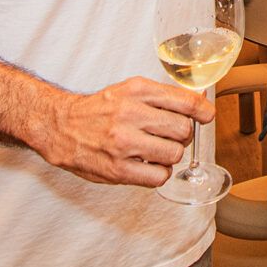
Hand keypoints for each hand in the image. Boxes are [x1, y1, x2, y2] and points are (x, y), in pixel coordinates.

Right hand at [42, 76, 216, 186]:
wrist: (60, 126)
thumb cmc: (99, 110)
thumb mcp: (130, 90)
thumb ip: (163, 97)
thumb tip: (200, 103)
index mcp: (137, 91)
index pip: (186, 101)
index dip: (203, 111)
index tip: (206, 116)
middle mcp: (131, 114)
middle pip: (184, 130)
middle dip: (183, 136)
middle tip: (170, 136)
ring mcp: (124, 143)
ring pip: (174, 154)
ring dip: (171, 156)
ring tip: (156, 151)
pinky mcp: (118, 169)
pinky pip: (159, 176)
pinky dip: (159, 173)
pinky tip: (148, 165)